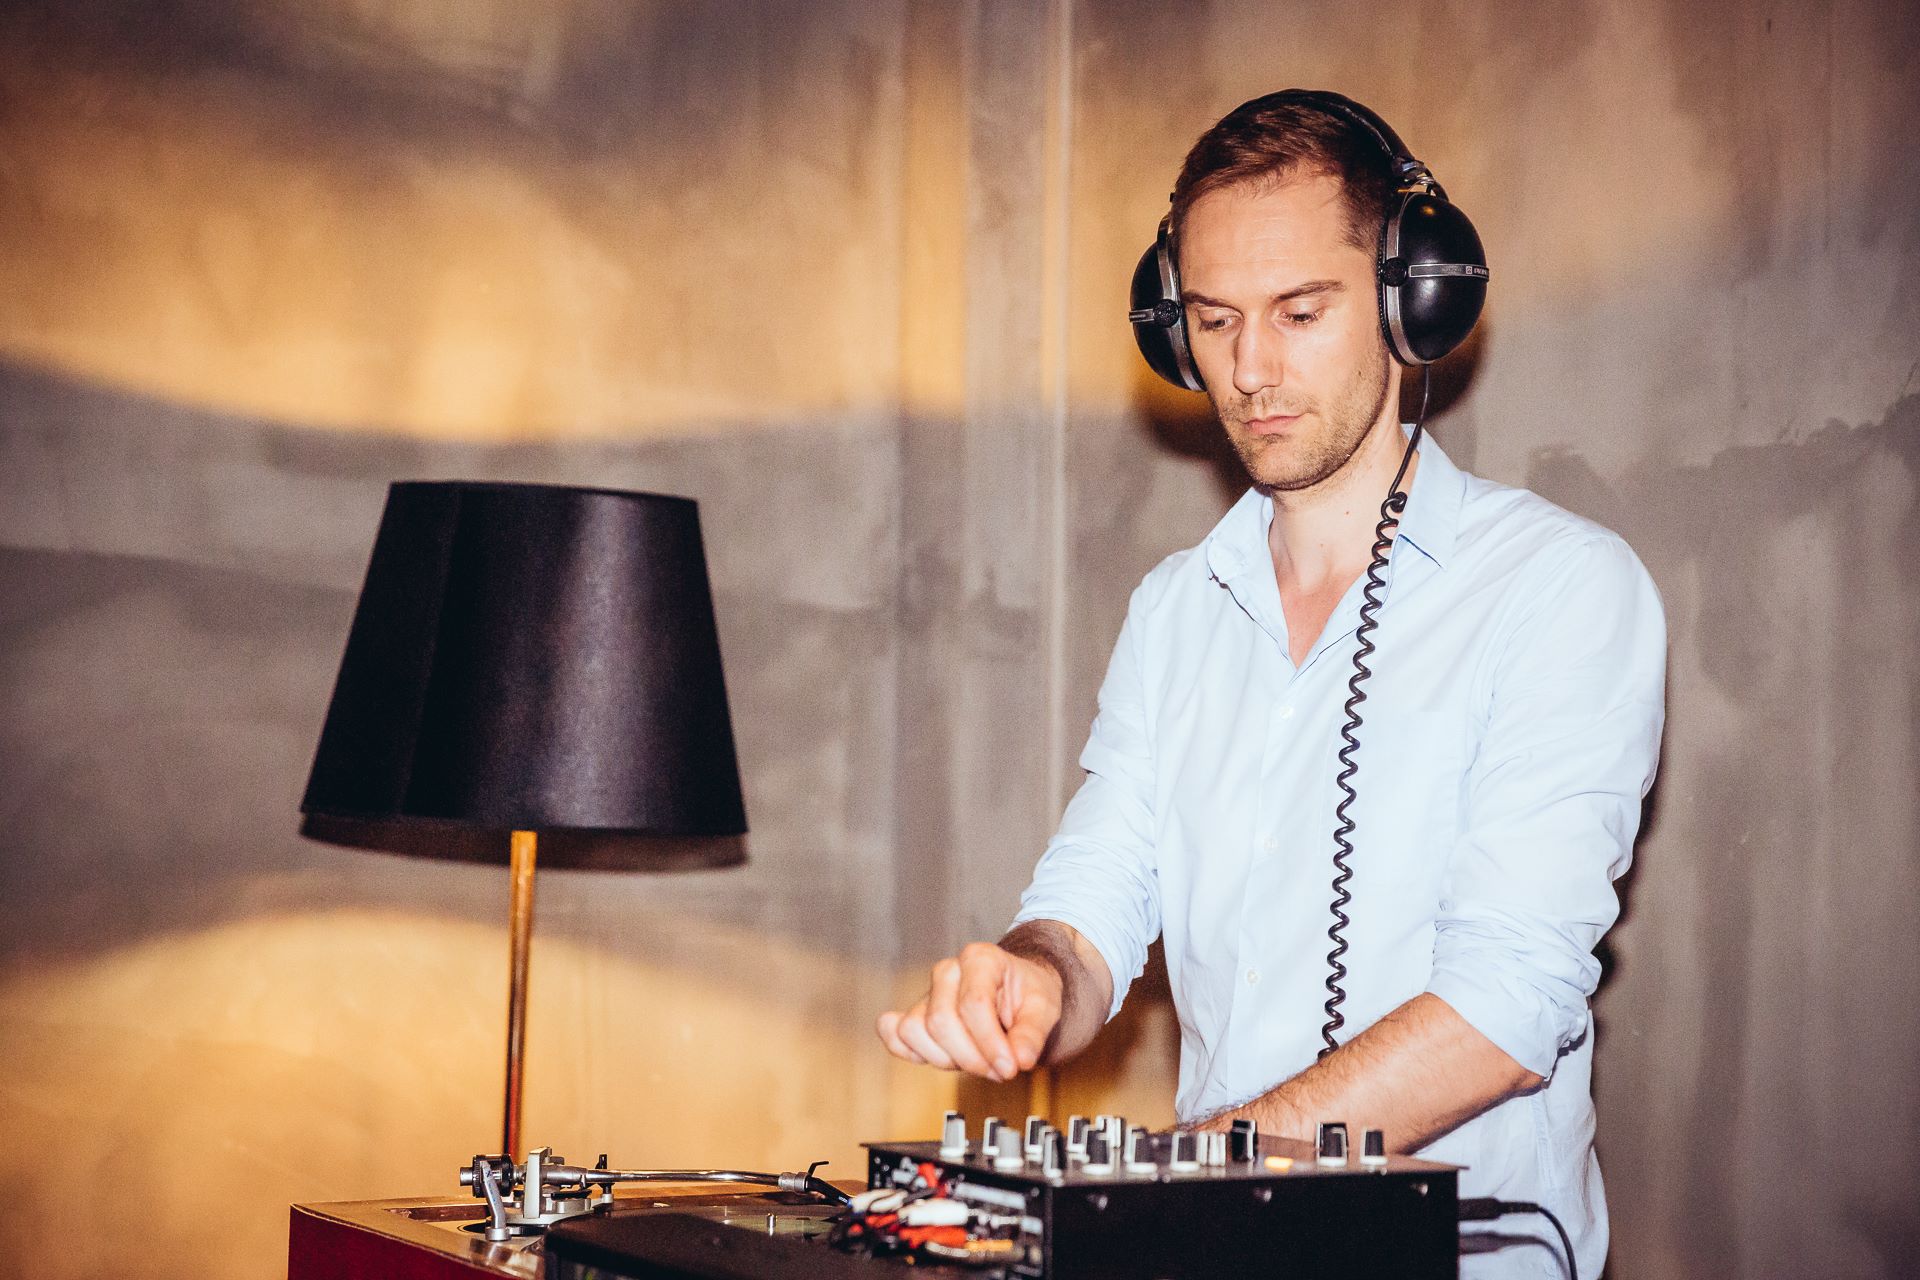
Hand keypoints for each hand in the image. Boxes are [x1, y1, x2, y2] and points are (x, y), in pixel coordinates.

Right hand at [876, 942, 1062, 1081]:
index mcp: (980, 958)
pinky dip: (911, 1053)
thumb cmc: (1027, 993)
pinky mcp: (915, 1014)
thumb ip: (1033, 1033)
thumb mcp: (1045, 1008)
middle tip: (999, 1069)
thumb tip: (1020, 1059)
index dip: (990, 1043)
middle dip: (971, 1057)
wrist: (1016, 990)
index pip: (973, 1005)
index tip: (1011, 1067)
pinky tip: (943, 1058)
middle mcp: (947, 971)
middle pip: (941, 1022)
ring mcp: (928, 992)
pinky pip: (894, 1034)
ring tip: (977, 1060)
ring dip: (946, 1059)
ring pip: (914, 1030)